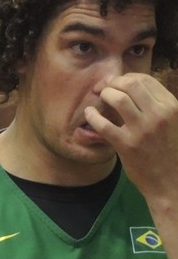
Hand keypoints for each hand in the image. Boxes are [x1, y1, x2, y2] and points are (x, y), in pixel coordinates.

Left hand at [87, 73, 177, 199]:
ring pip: (118, 99)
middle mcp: (159, 114)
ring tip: (98, 98)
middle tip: (102, 87)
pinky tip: (89, 114)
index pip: (146, 80)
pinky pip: (104, 125)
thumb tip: (134, 90)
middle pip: (131, 84)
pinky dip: (93, 116)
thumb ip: (157, 106)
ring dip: (104, 95)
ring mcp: (142, 129)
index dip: (127, 77)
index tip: (116, 82)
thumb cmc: (169, 151)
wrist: (171, 181)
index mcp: (171, 106)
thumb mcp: (172, 123)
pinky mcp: (126, 145)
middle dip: (113, 82)